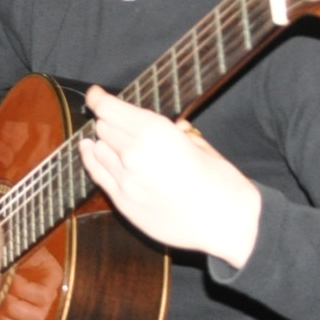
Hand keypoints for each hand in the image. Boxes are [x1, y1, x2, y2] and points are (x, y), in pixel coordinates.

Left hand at [78, 86, 262, 268]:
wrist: (229, 225)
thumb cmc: (222, 184)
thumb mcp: (202, 146)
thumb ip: (178, 134)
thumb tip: (174, 128)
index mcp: (156, 133)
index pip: (111, 109)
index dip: (99, 98)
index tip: (96, 94)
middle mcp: (134, 153)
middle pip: (104, 127)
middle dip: (109, 121)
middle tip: (118, 121)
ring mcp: (126, 180)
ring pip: (98, 149)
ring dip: (104, 142)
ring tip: (111, 139)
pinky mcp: (123, 203)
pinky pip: (97, 174)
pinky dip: (92, 159)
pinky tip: (91, 150)